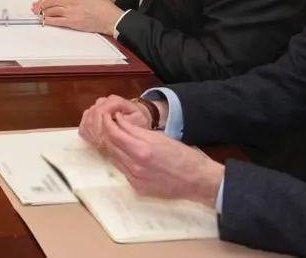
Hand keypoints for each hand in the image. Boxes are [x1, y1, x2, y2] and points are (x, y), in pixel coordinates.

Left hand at [31, 0, 123, 33]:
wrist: (112, 18)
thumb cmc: (105, 8)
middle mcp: (73, 1)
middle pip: (52, 0)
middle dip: (42, 4)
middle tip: (37, 7)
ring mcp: (72, 11)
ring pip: (52, 10)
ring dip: (43, 12)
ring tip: (39, 14)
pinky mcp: (72, 22)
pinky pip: (56, 20)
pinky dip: (48, 20)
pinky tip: (44, 21)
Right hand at [79, 95, 151, 147]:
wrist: (137, 116)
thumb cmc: (138, 120)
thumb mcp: (137, 121)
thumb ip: (124, 123)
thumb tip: (111, 128)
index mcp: (114, 101)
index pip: (100, 111)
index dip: (99, 126)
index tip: (102, 140)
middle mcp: (103, 101)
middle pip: (91, 114)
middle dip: (94, 130)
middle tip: (99, 144)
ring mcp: (96, 106)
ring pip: (86, 117)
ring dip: (90, 132)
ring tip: (97, 144)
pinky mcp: (92, 113)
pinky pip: (84, 121)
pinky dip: (86, 131)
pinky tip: (92, 140)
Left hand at [100, 114, 223, 206]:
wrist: (197, 181)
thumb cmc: (182, 156)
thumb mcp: (159, 137)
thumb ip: (136, 130)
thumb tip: (119, 120)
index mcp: (142, 148)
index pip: (113, 133)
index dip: (108, 122)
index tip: (108, 116)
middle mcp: (135, 164)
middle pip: (110, 145)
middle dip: (107, 133)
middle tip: (110, 125)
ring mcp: (135, 178)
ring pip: (114, 158)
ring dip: (112, 147)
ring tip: (117, 138)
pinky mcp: (137, 187)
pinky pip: (122, 170)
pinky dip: (121, 160)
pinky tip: (126, 154)